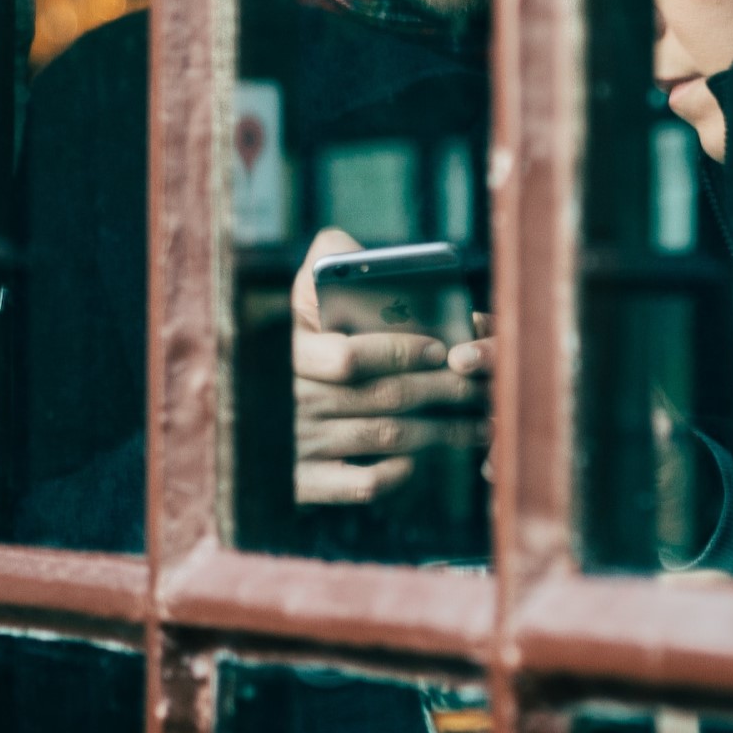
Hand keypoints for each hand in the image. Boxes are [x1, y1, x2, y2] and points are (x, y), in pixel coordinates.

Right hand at [290, 229, 488, 504]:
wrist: (254, 413)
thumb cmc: (296, 340)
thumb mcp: (300, 294)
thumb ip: (324, 260)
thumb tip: (344, 248)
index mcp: (290, 353)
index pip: (348, 358)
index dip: (399, 352)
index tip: (439, 347)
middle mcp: (292, 401)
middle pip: (383, 398)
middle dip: (442, 391)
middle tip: (479, 385)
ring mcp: (298, 446)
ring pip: (384, 437)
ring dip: (439, 432)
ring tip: (477, 422)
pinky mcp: (304, 484)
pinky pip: (361, 484)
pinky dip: (395, 473)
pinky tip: (415, 460)